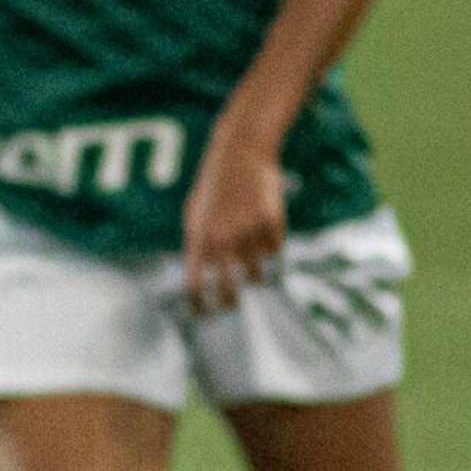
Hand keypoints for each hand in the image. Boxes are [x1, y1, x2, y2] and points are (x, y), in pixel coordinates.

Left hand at [181, 132, 287, 313]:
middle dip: (229, 303)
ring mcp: (249, 232)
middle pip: (228, 289)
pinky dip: (271, 249)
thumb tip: (204, 276)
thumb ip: (198, 244)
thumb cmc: (213, 187)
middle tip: (231, 307)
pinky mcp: (272, 223)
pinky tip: (265, 234)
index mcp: (199, 238)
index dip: (198, 304)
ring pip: (257, 274)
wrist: (240, 155)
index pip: (195, 284)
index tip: (201, 315)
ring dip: (255, 276)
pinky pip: (275, 251)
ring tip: (252, 272)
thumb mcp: (195, 214)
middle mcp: (223, 240)